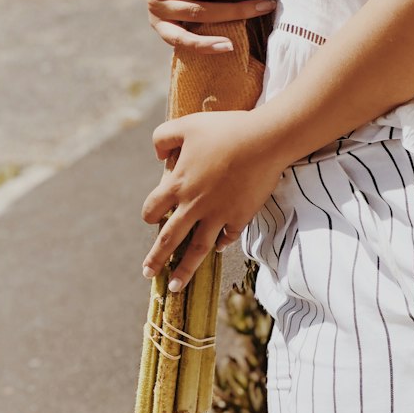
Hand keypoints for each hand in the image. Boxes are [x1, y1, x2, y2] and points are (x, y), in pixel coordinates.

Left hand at [140, 109, 285, 287]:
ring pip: (196, 250)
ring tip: (175, 287)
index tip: (150, 219)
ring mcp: (218, 215)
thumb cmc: (225, 130)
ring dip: (184, 270)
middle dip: (156, 259)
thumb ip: (163, 137)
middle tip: (148, 274)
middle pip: (169, 239)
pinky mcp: (240, 216)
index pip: (152, 209)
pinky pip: (227, 237)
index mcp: (178, 185)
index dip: (149, 214)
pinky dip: (221, 244)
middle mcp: (194, 206)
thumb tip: (158, 157)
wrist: (265, 141)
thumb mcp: (187, 125)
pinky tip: (218, 248)